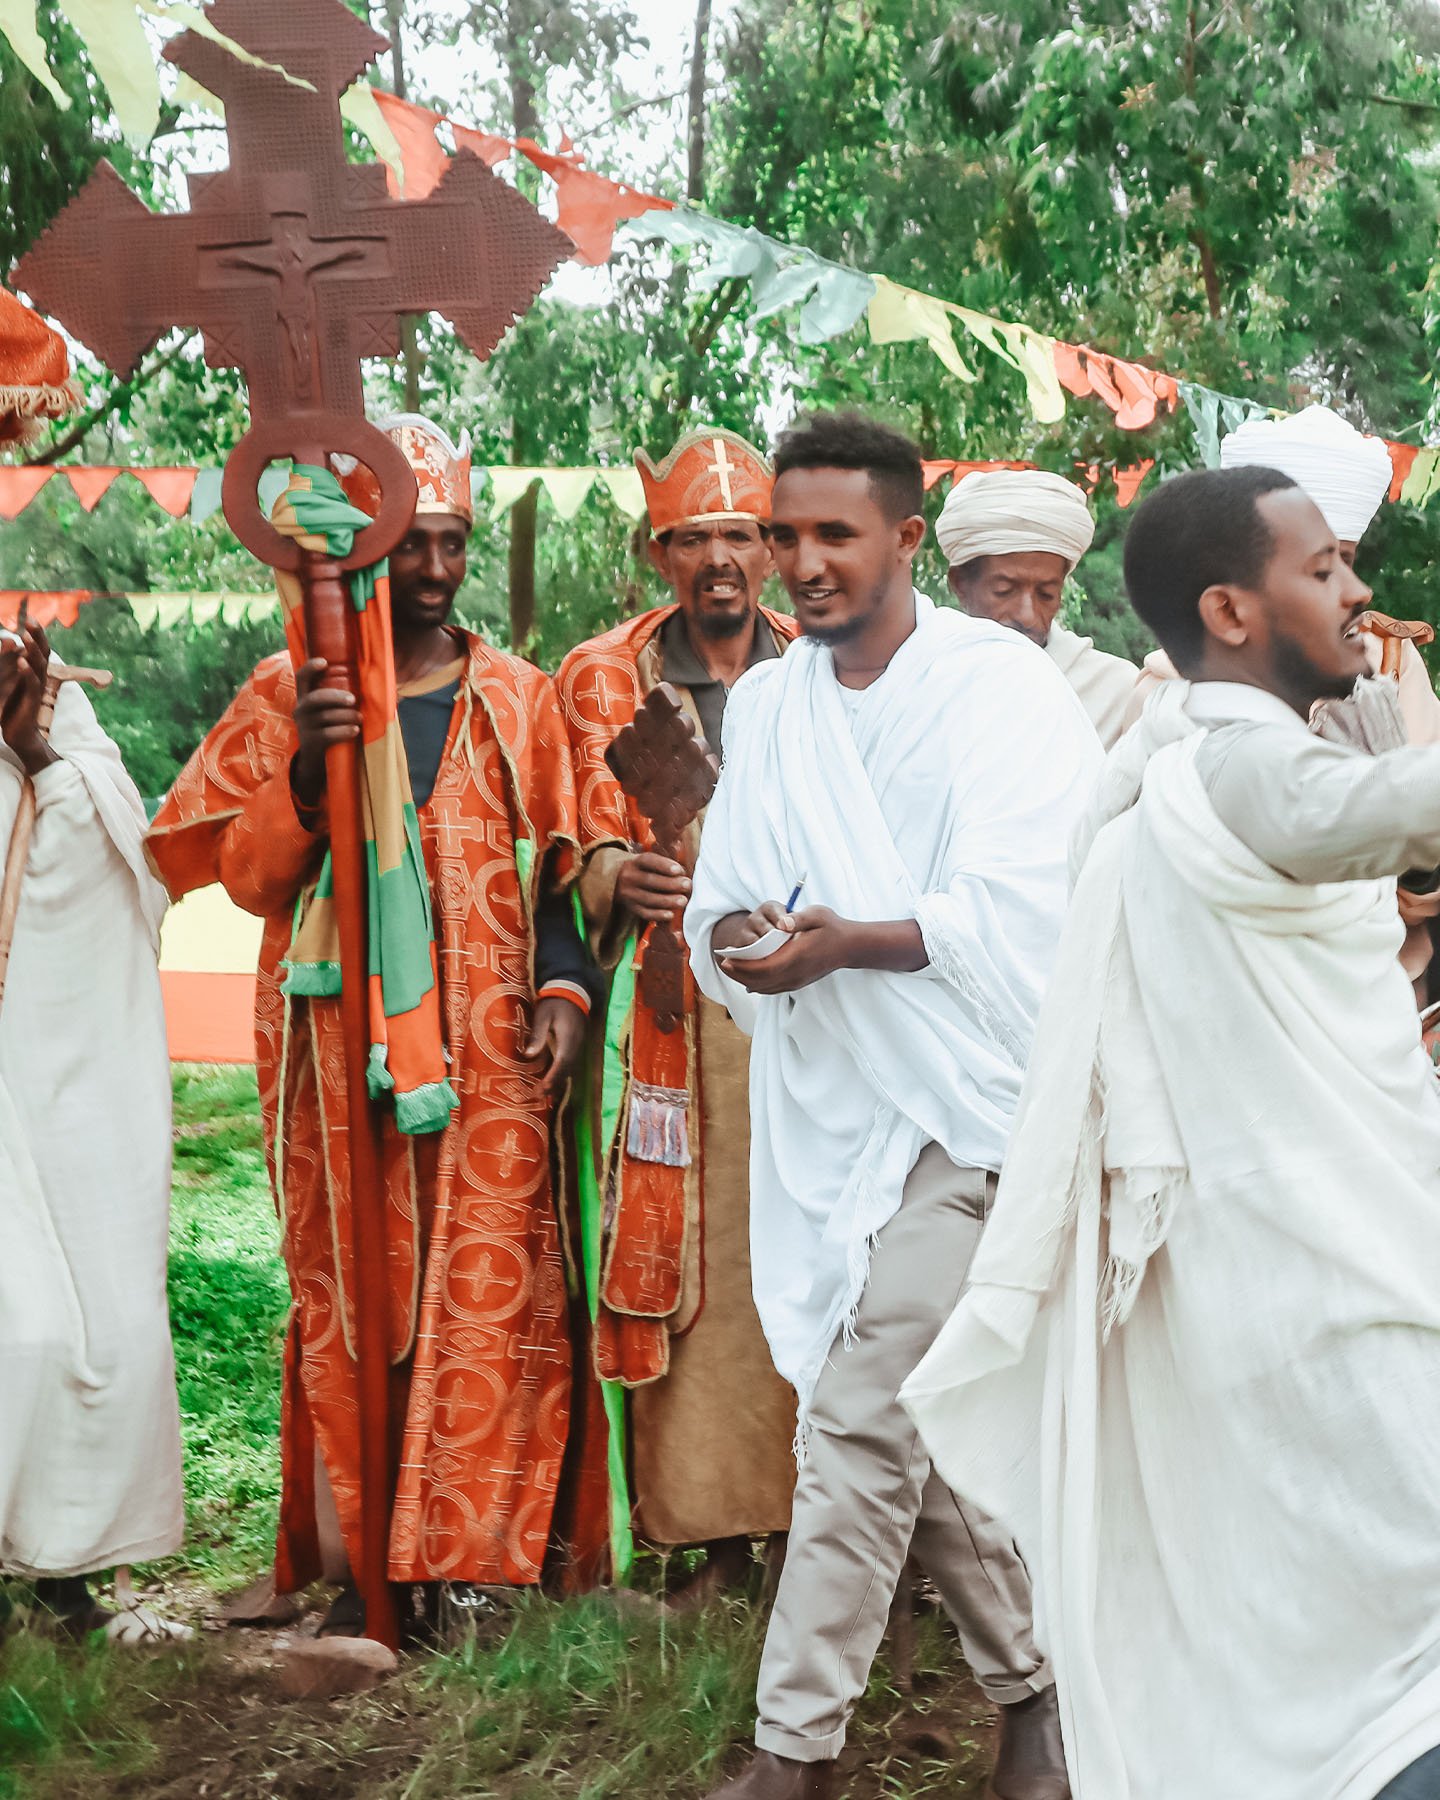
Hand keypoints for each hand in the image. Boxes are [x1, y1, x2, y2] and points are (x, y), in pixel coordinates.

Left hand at [0, 625, 56, 775]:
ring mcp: (37, 689)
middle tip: (30, 621)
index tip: (30, 616)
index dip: (37, 633)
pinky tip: (21, 662)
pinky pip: (33, 684)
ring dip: (33, 651)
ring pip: (39, 666)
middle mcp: (39, 677)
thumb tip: (8, 640)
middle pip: (44, 653)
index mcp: (34, 671)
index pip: (39, 647)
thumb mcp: (7, 681)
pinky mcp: (32, 701)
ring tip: (25, 638)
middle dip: (37, 636)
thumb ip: (8, 662)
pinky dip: (27, 673)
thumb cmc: (12, 706)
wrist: (18, 734)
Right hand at [291, 657, 360, 807]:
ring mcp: (304, 726)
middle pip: (315, 698)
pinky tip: (355, 731)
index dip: (310, 667)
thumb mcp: (333, 710)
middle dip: (335, 697)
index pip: (302, 677)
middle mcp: (301, 709)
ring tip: (360, 718)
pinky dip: (343, 731)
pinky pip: (328, 734)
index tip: (324, 662)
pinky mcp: (311, 742)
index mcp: (306, 696)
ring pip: (326, 717)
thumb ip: (348, 697)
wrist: (317, 758)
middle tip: (353, 700)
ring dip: (346, 716)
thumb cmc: (332, 725)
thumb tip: (391, 691)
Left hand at [521, 996, 587, 1095]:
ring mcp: (579, 1046)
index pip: (562, 1062)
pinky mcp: (577, 1046)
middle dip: (553, 1085)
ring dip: (558, 1082)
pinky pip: (571, 1065)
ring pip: (570, 1069)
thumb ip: (537, 1035)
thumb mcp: (543, 1016)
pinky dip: (562, 1075)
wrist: (573, 992)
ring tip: (544, 1095)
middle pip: (567, 1070)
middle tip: (538, 1096)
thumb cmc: (555, 1003)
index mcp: (568, 1038)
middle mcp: (576, 1045)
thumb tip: (528, 1056)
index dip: (552, 1078)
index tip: (542, 1089)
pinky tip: (553, 1082)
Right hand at [615, 849, 691, 924]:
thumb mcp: (648, 861)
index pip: (648, 861)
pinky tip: (670, 914)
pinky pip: (644, 913)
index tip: (679, 870)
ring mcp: (628, 893)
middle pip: (650, 880)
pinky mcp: (630, 907)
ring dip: (667, 901)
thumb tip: (684, 873)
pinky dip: (658, 914)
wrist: (618, 879)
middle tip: (687, 885)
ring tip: (683, 901)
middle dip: (671, 884)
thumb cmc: (643, 869)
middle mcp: (629, 877)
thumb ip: (664, 864)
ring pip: (648, 898)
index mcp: (635, 862)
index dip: (664, 865)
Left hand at [716, 904, 853, 994]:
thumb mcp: (818, 914)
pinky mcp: (798, 983)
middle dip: (738, 973)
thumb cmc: (832, 927)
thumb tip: (783, 922)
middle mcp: (795, 973)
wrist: (850, 947)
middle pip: (759, 980)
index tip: (727, 957)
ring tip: (731, 969)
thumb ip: (798, 918)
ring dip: (745, 980)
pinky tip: (748, 981)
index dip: (742, 965)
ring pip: (765, 987)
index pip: (763, 967)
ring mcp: (797, 981)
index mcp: (797, 957)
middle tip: (722, 962)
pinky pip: (773, 989)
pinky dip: (757, 985)